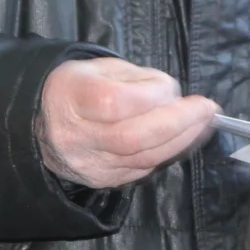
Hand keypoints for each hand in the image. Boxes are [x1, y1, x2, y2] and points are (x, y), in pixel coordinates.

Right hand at [38, 57, 218, 189]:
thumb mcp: (100, 68)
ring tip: (204, 122)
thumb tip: (173, 98)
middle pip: (133, 138)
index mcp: (72, 98)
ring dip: (183, 140)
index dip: (152, 96)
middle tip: (207, 109)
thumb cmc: (78, 88)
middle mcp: (77, 137)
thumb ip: (138, 79)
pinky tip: (186, 138)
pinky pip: (145, 171)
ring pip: (144, 159)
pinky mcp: (104, 182)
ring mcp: (90, 165)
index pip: (116, 103)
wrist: (42, 125)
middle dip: (179, 123)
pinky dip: (170, 153)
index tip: (172, 88)